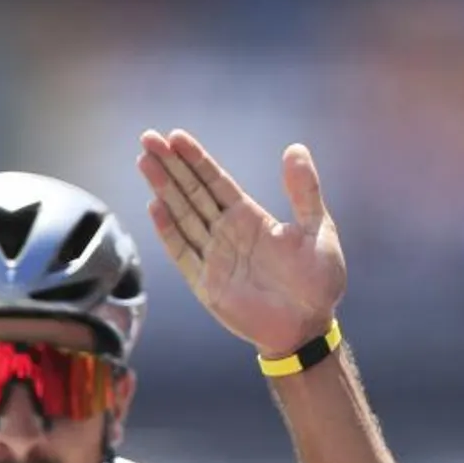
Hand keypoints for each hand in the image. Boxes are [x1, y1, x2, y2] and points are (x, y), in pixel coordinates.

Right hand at [136, 130, 345, 357]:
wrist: (309, 327)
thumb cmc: (318, 281)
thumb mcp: (318, 230)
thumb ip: (305, 192)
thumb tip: (296, 147)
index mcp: (251, 218)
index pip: (216, 182)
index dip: (196, 159)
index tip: (175, 135)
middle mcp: (228, 233)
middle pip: (193, 192)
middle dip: (171, 166)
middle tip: (147, 137)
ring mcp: (214, 256)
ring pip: (183, 215)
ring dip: (164, 189)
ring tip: (144, 161)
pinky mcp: (206, 283)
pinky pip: (183, 253)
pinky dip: (169, 231)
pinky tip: (155, 205)